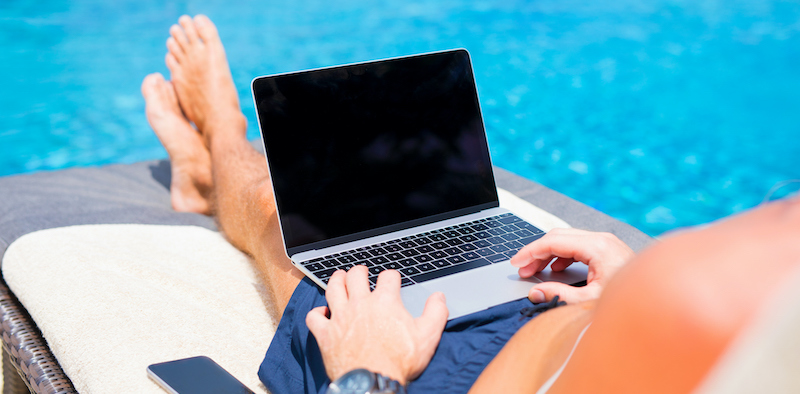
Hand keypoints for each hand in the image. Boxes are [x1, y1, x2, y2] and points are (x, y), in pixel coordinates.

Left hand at [305, 266, 448, 384]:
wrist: (373, 381)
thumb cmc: (399, 361)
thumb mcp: (428, 336)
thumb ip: (436, 313)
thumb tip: (438, 297)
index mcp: (385, 302)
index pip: (388, 277)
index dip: (391, 276)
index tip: (392, 280)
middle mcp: (360, 304)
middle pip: (356, 276)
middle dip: (360, 271)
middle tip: (362, 272)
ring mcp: (340, 317)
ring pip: (333, 288)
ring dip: (336, 280)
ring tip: (339, 276)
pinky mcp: (325, 334)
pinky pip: (314, 317)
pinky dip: (316, 312)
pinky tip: (322, 312)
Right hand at [510, 228, 633, 303]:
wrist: (654, 300)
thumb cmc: (629, 301)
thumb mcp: (589, 301)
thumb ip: (559, 295)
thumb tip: (536, 292)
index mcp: (596, 247)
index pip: (553, 242)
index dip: (530, 252)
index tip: (517, 263)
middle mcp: (601, 239)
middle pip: (558, 237)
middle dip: (536, 253)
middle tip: (522, 270)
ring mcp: (605, 242)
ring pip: (566, 240)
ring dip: (548, 254)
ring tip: (535, 271)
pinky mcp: (608, 249)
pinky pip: (577, 245)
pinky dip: (561, 255)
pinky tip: (556, 269)